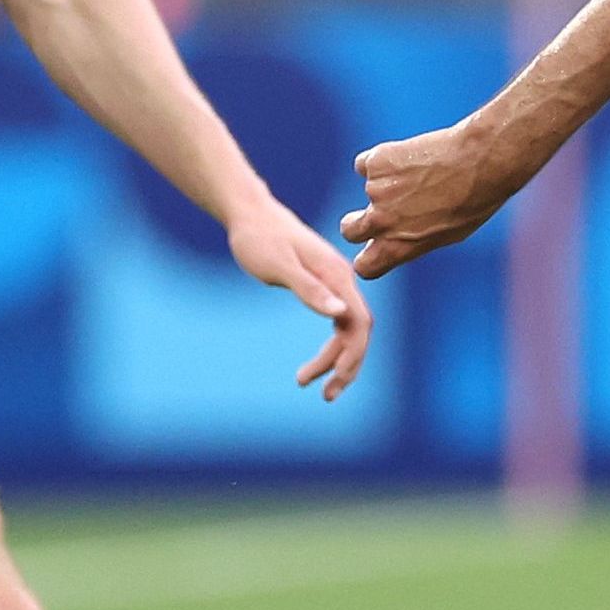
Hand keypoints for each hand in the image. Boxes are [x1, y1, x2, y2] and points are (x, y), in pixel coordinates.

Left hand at [228, 198, 375, 397]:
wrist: (250, 214)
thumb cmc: (259, 239)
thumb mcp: (279, 266)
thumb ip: (309, 290)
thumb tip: (340, 314)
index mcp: (337, 275)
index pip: (360, 323)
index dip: (352, 356)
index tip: (331, 381)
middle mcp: (342, 280)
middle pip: (358, 332)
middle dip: (345, 366)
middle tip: (324, 395)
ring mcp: (334, 283)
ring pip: (348, 330)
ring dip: (336, 360)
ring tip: (309, 383)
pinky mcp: (323, 286)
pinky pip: (337, 323)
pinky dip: (330, 347)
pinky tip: (317, 363)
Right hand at [339, 117, 539, 278]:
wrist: (482, 162)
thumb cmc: (475, 201)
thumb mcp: (447, 235)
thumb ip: (414, 241)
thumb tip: (397, 241)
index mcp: (398, 247)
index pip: (364, 267)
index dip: (368, 257)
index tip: (374, 248)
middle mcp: (381, 222)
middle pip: (349, 230)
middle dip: (357, 223)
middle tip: (377, 212)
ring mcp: (375, 191)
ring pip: (368, 189)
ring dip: (384, 184)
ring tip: (421, 175)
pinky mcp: (376, 161)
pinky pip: (367, 164)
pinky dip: (382, 161)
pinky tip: (409, 157)